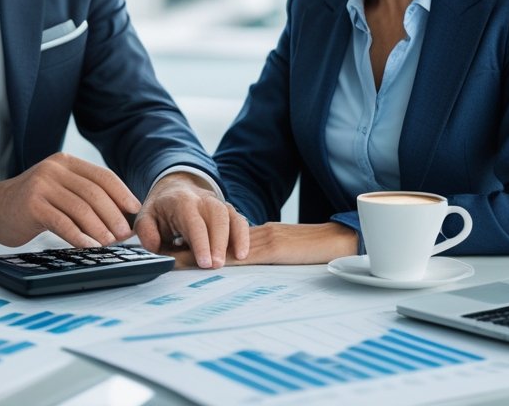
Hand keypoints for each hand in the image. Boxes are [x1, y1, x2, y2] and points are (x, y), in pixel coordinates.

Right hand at [0, 153, 140, 246]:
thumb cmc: (29, 204)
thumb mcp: (57, 190)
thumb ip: (82, 195)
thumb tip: (120, 215)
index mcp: (65, 163)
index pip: (102, 176)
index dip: (122, 193)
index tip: (134, 210)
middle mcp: (54, 169)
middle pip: (94, 192)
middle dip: (114, 215)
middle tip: (124, 234)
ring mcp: (42, 185)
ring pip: (81, 208)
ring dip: (100, 228)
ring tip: (110, 243)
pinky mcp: (31, 205)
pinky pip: (62, 222)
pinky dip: (79, 236)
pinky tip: (89, 246)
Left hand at [133, 172, 249, 268]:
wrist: (175, 189)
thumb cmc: (161, 209)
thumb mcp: (146, 217)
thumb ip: (146, 232)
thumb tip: (154, 247)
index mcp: (181, 202)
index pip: (194, 221)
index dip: (200, 242)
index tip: (204, 262)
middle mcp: (203, 199)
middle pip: (217, 217)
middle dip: (219, 242)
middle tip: (217, 265)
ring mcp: (218, 203)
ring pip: (231, 216)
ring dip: (236, 237)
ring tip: (237, 258)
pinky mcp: (228, 211)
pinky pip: (239, 220)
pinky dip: (243, 235)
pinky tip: (242, 253)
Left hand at [164, 222, 356, 268]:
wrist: (345, 240)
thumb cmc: (317, 255)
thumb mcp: (285, 259)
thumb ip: (264, 263)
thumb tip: (242, 273)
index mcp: (257, 238)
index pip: (220, 241)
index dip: (195, 248)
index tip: (171, 258)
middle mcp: (256, 235)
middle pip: (214, 239)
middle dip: (188, 249)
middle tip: (163, 260)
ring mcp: (264, 238)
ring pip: (224, 246)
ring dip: (198, 253)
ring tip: (174, 263)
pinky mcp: (274, 246)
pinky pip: (244, 253)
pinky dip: (223, 258)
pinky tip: (209, 266)